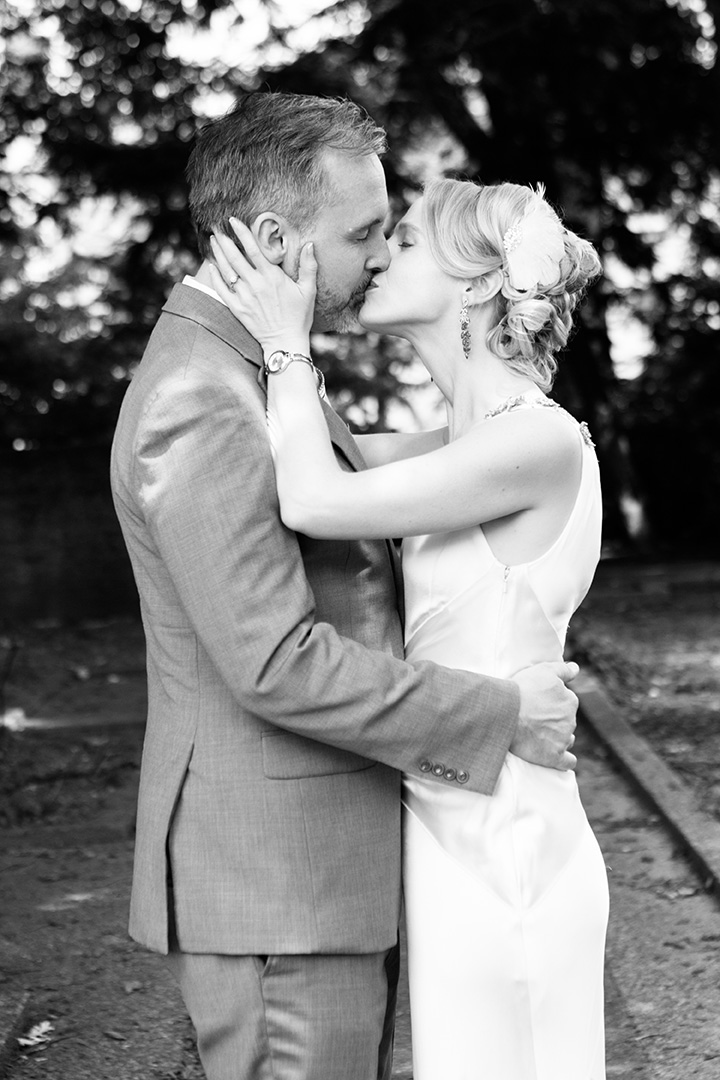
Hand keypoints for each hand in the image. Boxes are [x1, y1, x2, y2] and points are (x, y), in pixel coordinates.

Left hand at [209, 218, 316, 351]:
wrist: (285, 342)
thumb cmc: (299, 317)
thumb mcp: (308, 290)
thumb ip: (309, 266)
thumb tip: (310, 244)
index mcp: (272, 277)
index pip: (253, 249)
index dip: (242, 233)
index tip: (233, 220)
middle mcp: (255, 284)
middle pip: (235, 256)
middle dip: (224, 240)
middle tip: (217, 227)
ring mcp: (244, 297)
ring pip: (226, 270)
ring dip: (218, 254)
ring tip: (213, 241)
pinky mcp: (237, 309)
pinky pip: (222, 289)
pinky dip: (215, 277)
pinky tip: (211, 266)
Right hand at [510, 661, 578, 770]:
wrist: (506, 712)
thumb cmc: (523, 689)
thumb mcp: (544, 670)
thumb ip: (563, 669)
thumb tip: (576, 668)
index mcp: (570, 700)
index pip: (567, 701)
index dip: (553, 701)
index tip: (540, 702)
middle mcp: (570, 720)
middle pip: (566, 720)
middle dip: (556, 720)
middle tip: (536, 718)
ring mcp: (563, 739)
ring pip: (567, 739)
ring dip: (559, 737)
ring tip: (541, 735)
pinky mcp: (554, 757)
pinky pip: (567, 761)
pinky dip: (565, 760)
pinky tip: (560, 758)